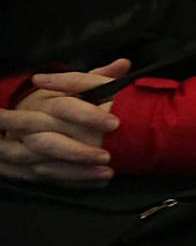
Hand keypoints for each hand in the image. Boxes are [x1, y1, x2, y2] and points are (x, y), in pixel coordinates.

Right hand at [0, 60, 127, 186]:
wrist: (22, 118)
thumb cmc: (55, 101)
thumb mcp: (74, 86)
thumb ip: (97, 77)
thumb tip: (124, 63)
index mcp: (44, 102)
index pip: (64, 108)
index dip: (88, 116)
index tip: (114, 123)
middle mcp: (31, 126)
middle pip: (49, 141)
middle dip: (78, 151)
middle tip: (108, 156)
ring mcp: (25, 148)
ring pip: (46, 163)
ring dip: (77, 170)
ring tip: (107, 172)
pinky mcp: (29, 166)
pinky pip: (48, 178)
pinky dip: (73, 181)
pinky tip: (97, 182)